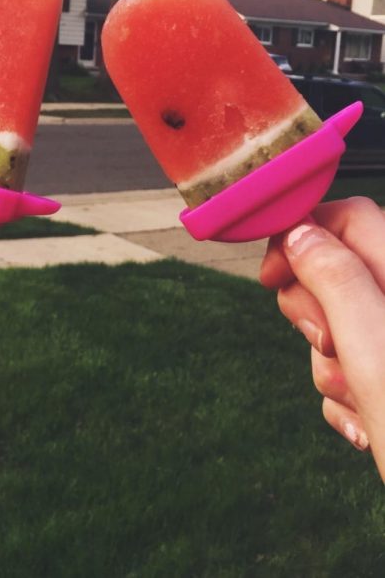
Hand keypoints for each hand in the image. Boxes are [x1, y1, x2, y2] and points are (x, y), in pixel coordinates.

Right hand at [260, 197, 384, 478]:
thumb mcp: (371, 346)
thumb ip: (335, 277)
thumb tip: (300, 234)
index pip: (347, 217)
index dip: (301, 236)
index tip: (272, 276)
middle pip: (335, 272)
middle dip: (313, 313)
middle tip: (327, 344)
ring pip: (338, 328)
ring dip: (330, 367)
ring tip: (361, 402)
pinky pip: (351, 368)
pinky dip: (346, 397)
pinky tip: (368, 426)